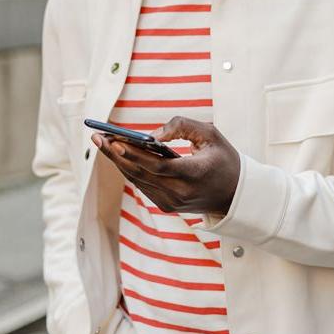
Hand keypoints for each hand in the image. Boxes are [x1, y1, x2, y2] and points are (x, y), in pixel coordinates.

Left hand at [91, 116, 239, 215]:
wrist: (236, 195)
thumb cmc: (223, 159)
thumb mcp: (210, 134)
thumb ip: (181, 127)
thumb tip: (151, 135)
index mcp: (195, 175)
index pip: (159, 166)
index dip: (135, 154)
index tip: (115, 140)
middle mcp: (181, 193)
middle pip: (141, 173)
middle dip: (116, 154)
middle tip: (97, 135)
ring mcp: (172, 203)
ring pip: (138, 180)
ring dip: (118, 160)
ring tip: (102, 141)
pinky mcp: (167, 206)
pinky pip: (143, 185)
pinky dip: (129, 168)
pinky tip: (117, 154)